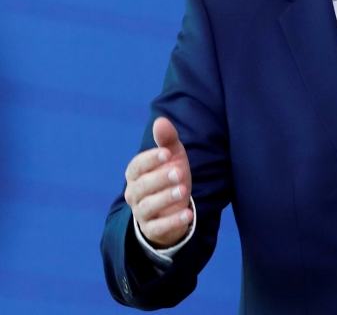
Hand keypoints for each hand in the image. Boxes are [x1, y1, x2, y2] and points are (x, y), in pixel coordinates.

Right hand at [124, 117, 193, 248]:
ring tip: (184, 190)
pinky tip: (188, 215)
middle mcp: (134, 194)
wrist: (171, 209)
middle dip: (160, 178)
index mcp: (136, 174)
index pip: (136, 166)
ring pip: (148, 207)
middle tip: (179, 172)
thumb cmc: (170, 177)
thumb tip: (161, 121)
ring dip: (166, 198)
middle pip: (142, 186)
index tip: (167, 153)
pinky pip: (159, 227)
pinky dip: (172, 221)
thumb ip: (167, 140)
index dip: (150, 159)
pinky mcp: (153, 229)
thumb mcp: (172, 157)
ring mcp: (142, 213)